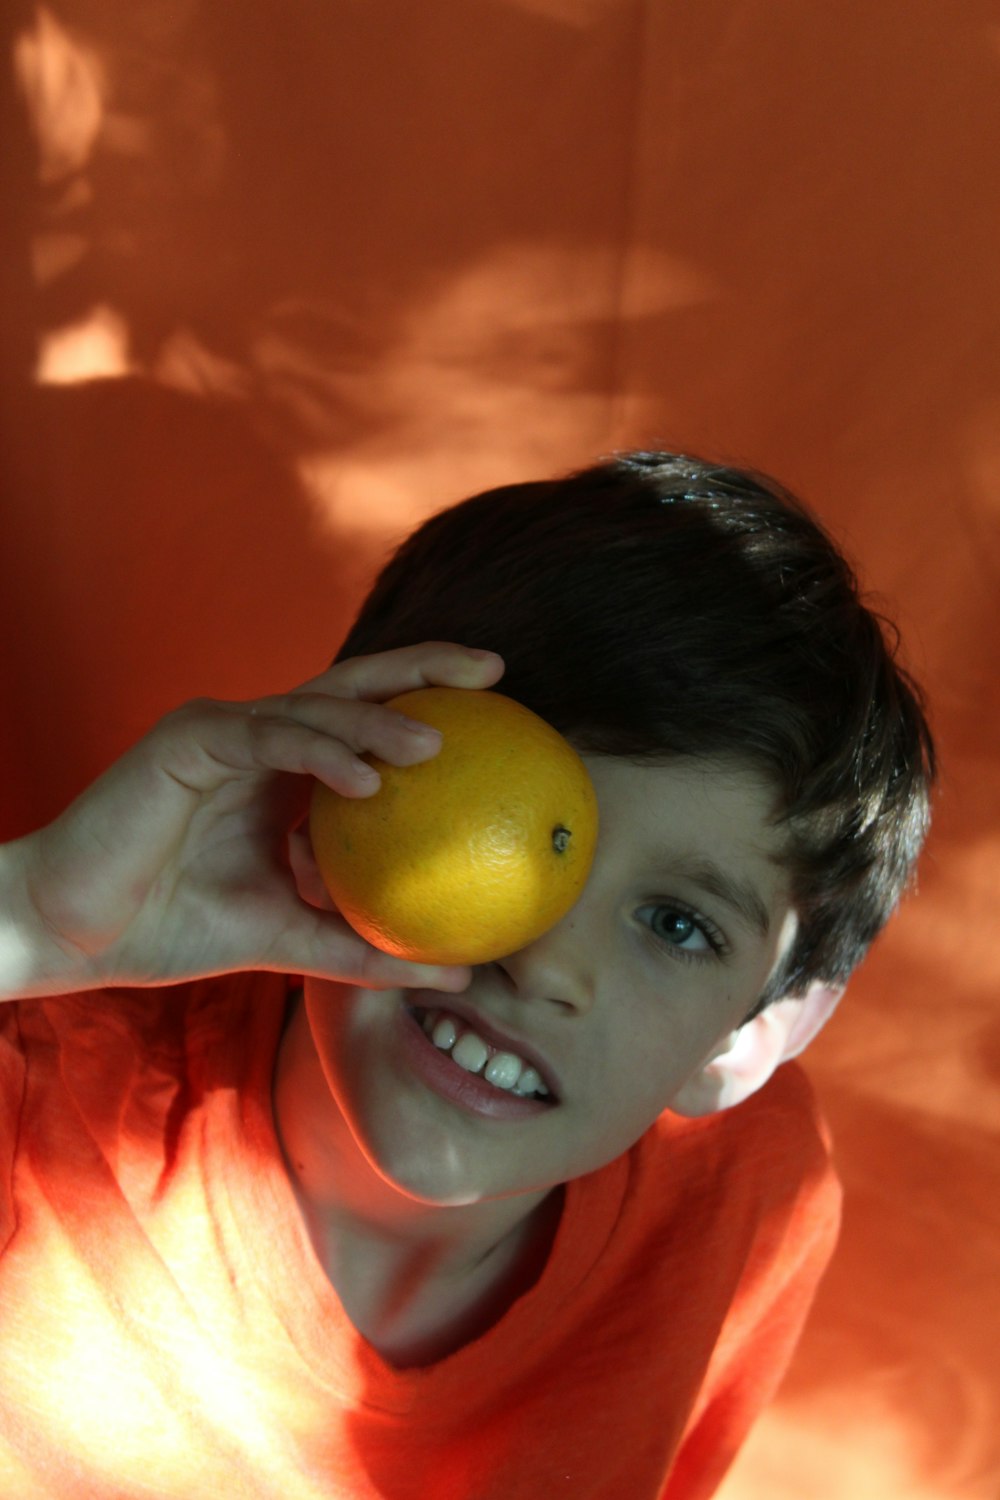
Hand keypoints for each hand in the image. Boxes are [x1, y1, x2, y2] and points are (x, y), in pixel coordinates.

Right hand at [6, 643, 504, 996]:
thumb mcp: (290, 936)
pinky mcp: (186, 742)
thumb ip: (365, 945)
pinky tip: (365, 781)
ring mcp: (222, 732)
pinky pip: (266, 739)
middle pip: (353, 685)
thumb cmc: (172, 927)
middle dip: (424, 670)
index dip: (429, 704)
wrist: (72, 934)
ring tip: (435, 746)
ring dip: (376, 722)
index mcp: (283, 770)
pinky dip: (317, 753)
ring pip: (314, 707)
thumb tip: (459, 970)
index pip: (366, 721)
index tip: (498, 709)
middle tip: (492, 672)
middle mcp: (259, 738)